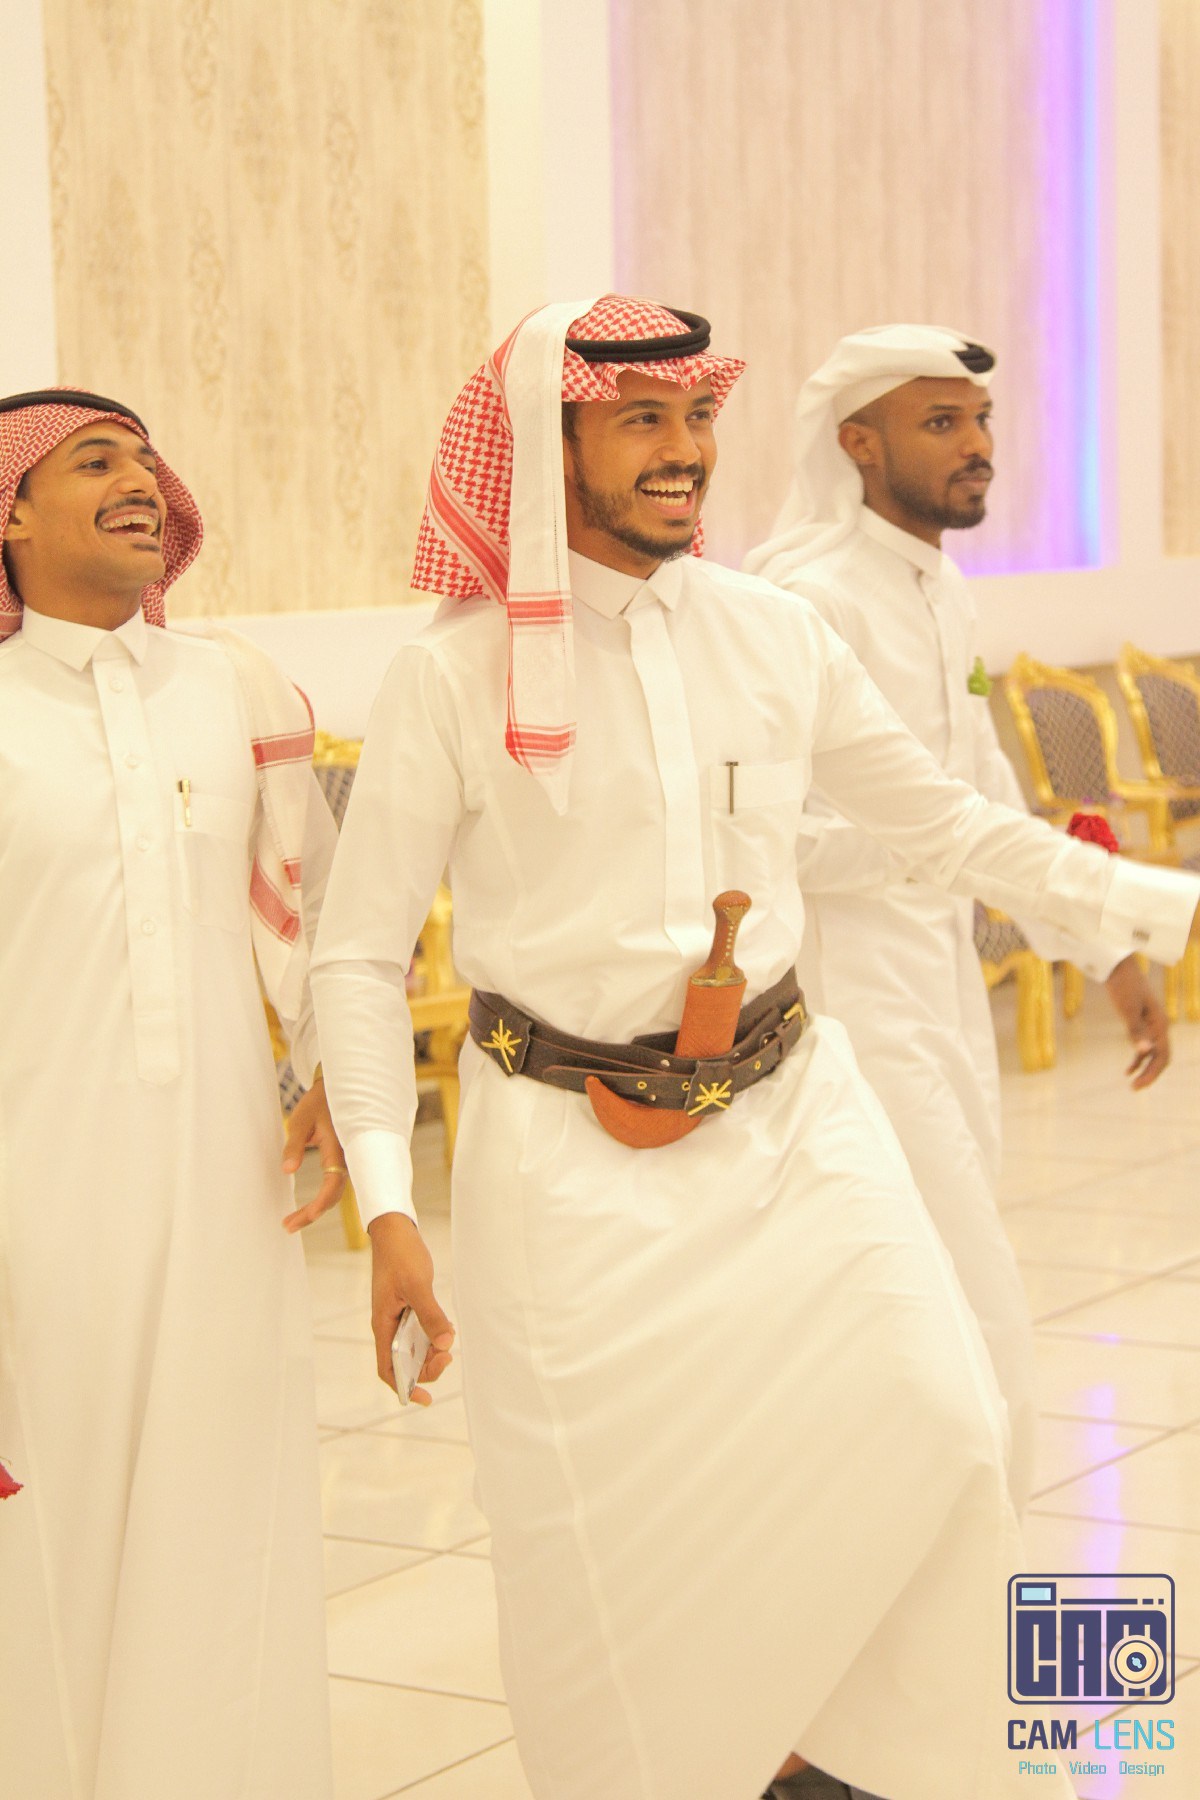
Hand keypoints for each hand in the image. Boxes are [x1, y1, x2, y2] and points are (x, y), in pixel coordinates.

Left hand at [281, 1078, 348, 1230]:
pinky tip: (307, 1209)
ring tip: (291, 1221)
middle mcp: (347, 1159)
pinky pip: (334, 1186)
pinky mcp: (342, 1162)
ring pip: (334, 1193)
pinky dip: (321, 1200)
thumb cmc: (317, 1103)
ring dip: (315, 1209)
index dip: (320, 1204)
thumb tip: (287, 1171)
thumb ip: (294, 1146)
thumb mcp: (300, 1121)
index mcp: (338, 1149)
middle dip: (311, 1214)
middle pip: (333, 1195)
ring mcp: (346, 1162)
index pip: (332, 1184)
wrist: (335, 1090)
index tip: (303, 1217)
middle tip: (287, 1226)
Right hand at [369, 1213, 454, 1406]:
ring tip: (449, 1341)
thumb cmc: (401, 1255)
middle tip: (448, 1356)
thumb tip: (446, 1343)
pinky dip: (433, 1335)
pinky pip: (419, 1331)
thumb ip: (431, 1315)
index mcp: (382, 1324)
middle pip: (404, 1362)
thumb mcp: (418, 1285)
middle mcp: (387, 1325)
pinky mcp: (407, 1307)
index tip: (425, 1398)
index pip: (388, 1369)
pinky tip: (446, 1329)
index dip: (404, 1387)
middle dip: (427, 1367)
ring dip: (431, 1352)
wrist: (395, 1230)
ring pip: (414, 1347)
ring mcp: (397, 1317)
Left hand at [1105, 955, 1170, 1088]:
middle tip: (1135, 1089)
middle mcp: (1159, 1025)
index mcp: (1160, 1023)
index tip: (1138, 1085)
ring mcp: (1151, 1024)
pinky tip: (1128, 1070)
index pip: (1162, 1056)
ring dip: (1145, 1069)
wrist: (1117, 966)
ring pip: (1153, 1053)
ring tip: (1133, 1084)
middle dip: (1150, 1075)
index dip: (1153, 1073)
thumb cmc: (1123, 986)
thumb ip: (1136, 1031)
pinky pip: (1145, 1045)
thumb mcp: (1127, 1010)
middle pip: (1161, 1057)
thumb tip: (1146, 1051)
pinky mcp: (1141, 1021)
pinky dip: (1138, 1058)